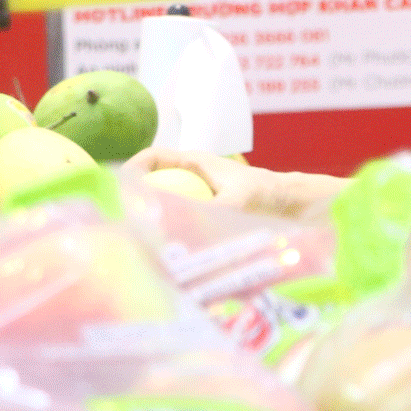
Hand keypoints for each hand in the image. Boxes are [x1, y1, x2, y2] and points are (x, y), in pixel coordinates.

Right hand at [124, 148, 342, 219]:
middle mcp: (190, 176)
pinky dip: (170, 231)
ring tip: (136, 240)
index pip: (152, 158)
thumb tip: (189, 223)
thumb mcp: (239, 199)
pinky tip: (164, 252)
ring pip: (163, 202)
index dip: (132, 170)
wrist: (290, 203)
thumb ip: (215, 209)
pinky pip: (178, 219)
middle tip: (121, 221)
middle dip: (135, 197)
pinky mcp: (201, 212)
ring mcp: (195, 194)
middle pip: (151, 181)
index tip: (121, 190)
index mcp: (194, 163)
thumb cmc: (266, 193)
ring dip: (151, 217)